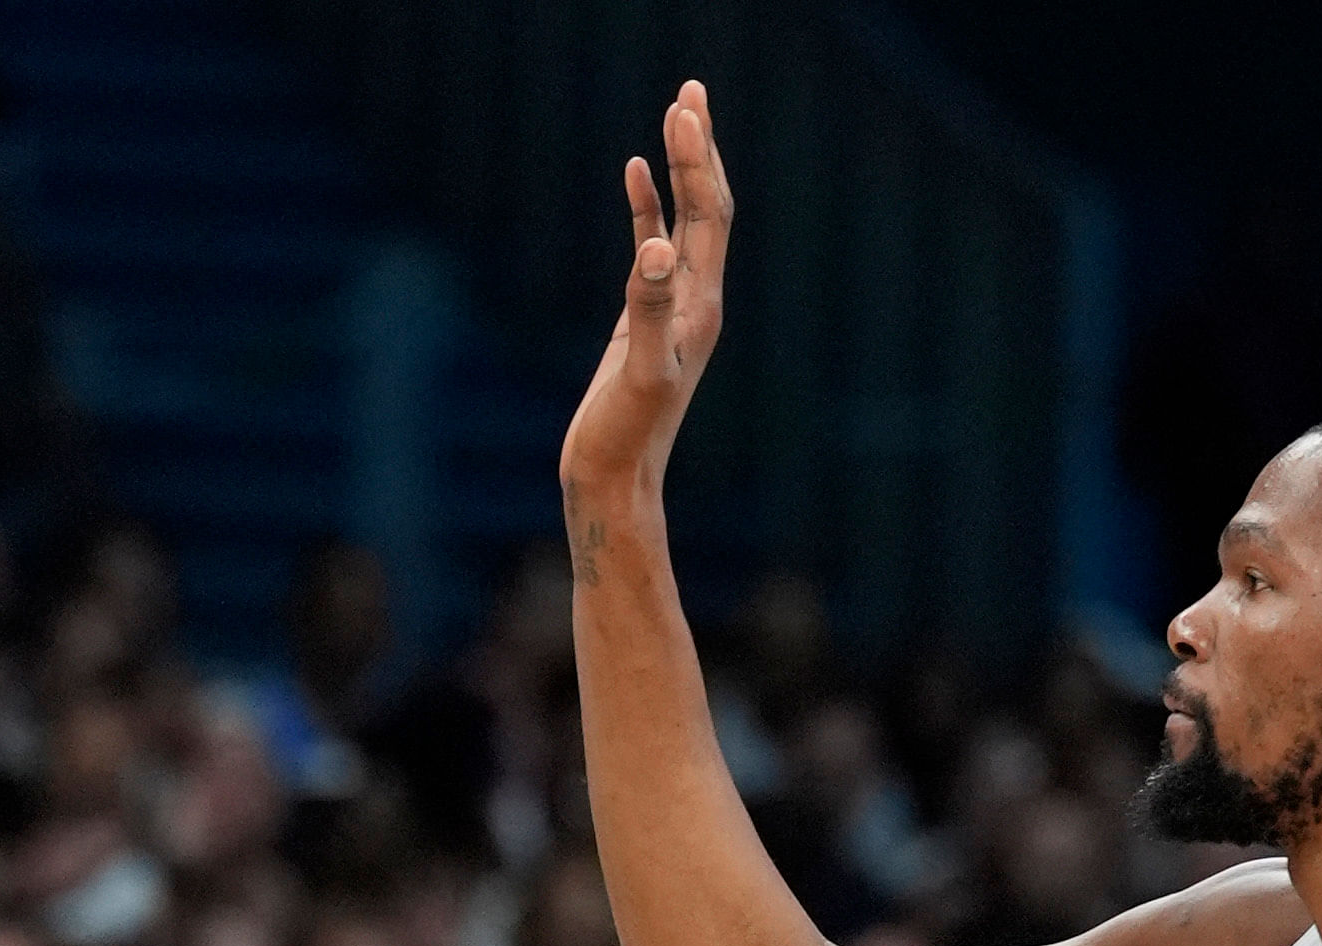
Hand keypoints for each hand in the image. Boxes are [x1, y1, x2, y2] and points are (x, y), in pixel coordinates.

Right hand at [558, 81, 733, 509]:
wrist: (614, 480)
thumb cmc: (626, 435)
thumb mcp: (640, 370)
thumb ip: (648, 308)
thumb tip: (654, 248)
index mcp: (701, 304)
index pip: (707, 215)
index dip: (697, 160)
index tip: (684, 107)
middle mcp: (695, 299)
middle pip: (705, 206)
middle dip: (699, 147)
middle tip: (691, 89)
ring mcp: (671, 306)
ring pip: (682, 220)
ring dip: (680, 167)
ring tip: (676, 112)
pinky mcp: (644, 318)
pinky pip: (650, 247)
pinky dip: (645, 208)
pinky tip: (636, 174)